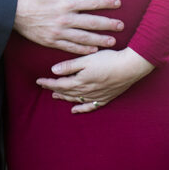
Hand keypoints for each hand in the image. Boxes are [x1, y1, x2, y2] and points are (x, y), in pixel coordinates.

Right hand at [14, 0, 122, 54]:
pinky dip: (83, 50)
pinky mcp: (51, 41)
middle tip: (122, 25)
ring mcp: (58, 32)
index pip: (91, 2)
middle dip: (109, 24)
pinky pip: (71, 47)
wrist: (9, 11)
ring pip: (84, 38)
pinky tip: (93, 50)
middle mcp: (65, 19)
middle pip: (92, 22)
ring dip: (100, 39)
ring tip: (113, 41)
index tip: (118, 3)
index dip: (106, 2)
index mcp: (65, 2)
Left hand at [36, 47, 153, 111]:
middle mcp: (86, 91)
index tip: (38, 81)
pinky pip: (90, 106)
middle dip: (54, 89)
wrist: (130, 67)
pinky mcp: (105, 97)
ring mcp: (96, 95)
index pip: (59, 83)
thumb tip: (53, 71)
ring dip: (64, 98)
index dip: (48, 83)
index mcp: (80, 80)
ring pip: (76, 99)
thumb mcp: (87, 59)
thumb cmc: (108, 60)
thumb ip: (70, 66)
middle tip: (44, 87)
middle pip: (66, 91)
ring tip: (55, 96)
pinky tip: (75, 110)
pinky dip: (81, 108)